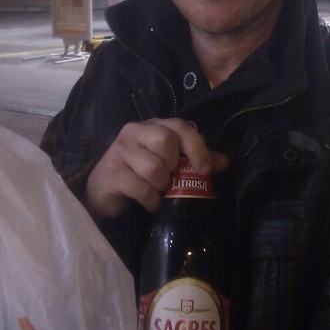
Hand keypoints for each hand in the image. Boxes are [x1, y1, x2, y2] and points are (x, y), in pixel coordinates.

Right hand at [85, 117, 228, 218]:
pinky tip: (150, 203)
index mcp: (153, 126)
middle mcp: (134, 132)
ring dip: (161, 186)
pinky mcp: (111, 173)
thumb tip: (225, 161)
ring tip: (158, 191)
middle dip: (173, 165)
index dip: (196, 146)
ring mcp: (119, 151)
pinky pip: (141, 188)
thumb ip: (194, 160)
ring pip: (153, 167)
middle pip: (165, 141)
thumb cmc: (140, 174)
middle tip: (170, 178)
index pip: (179, 127)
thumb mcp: (169, 164)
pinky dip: (151, 200)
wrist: (104, 191)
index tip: (205, 169)